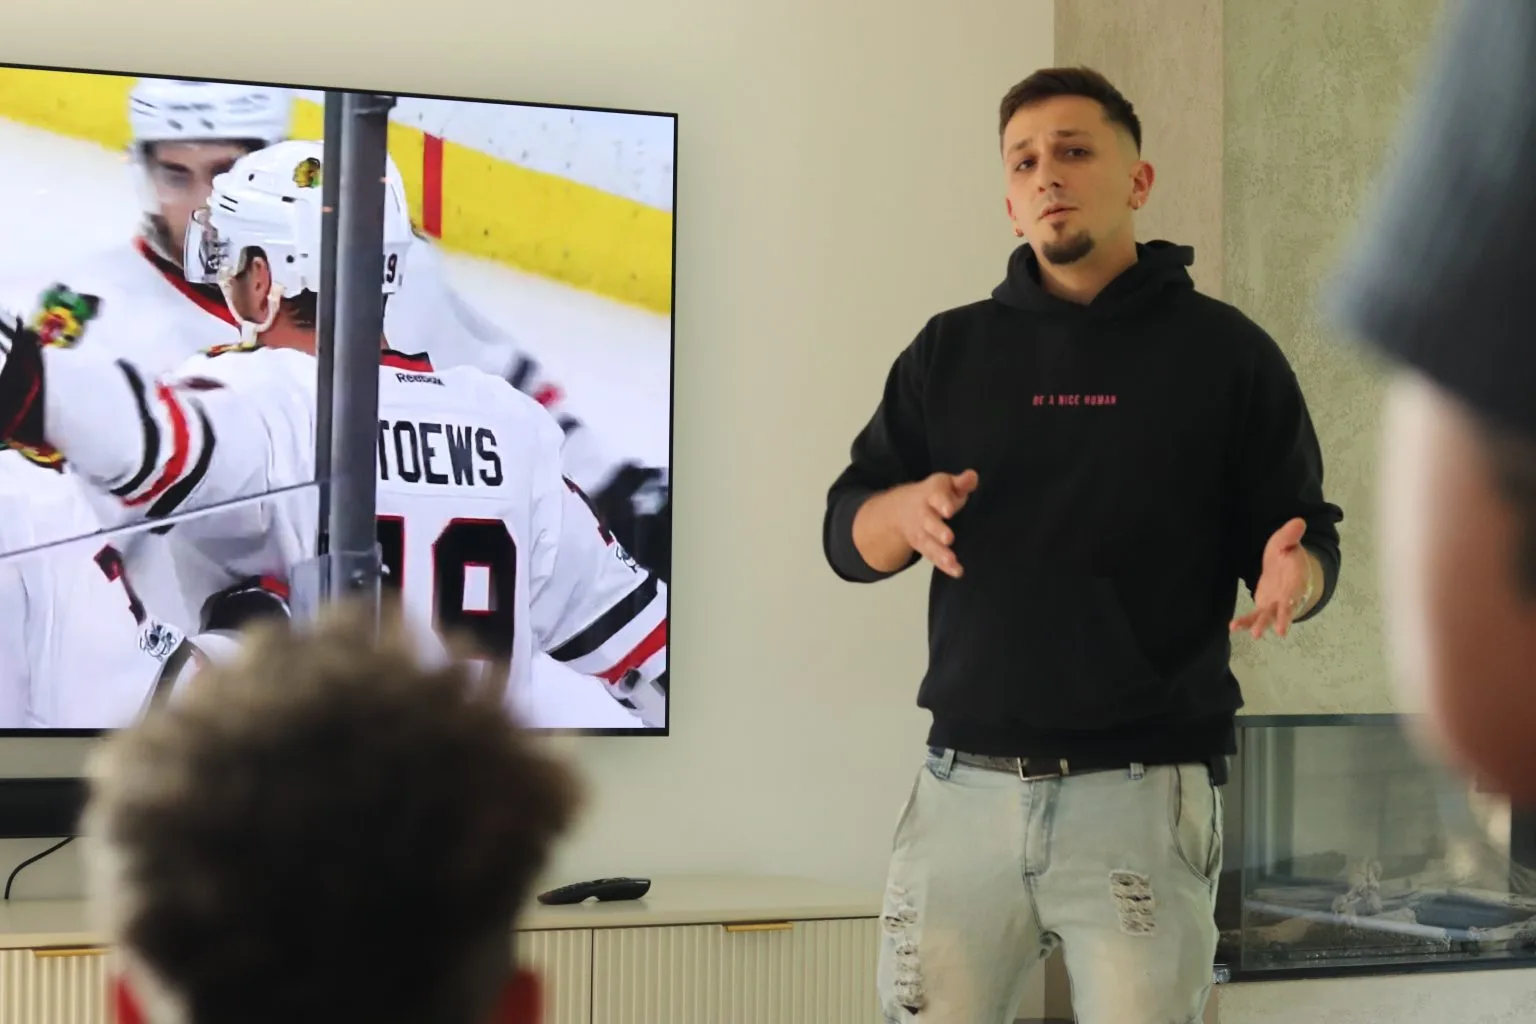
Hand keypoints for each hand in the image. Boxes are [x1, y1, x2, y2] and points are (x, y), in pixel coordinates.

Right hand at [895, 470, 978, 577]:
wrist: (901, 509)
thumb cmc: (934, 495)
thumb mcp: (945, 484)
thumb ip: (961, 483)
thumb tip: (973, 476)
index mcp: (931, 494)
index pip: (936, 497)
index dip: (942, 503)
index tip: (949, 510)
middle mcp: (923, 514)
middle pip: (928, 521)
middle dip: (937, 530)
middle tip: (948, 538)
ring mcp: (921, 532)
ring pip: (928, 543)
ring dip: (940, 552)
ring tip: (951, 560)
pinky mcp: (923, 546)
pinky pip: (932, 557)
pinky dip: (944, 565)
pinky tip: (956, 571)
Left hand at [1231, 517, 1311, 638]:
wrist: (1287, 570)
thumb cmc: (1288, 556)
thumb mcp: (1288, 543)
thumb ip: (1291, 536)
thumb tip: (1299, 521)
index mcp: (1296, 580)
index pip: (1296, 589)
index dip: (1294, 597)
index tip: (1291, 604)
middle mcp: (1287, 596)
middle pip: (1285, 609)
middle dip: (1283, 619)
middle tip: (1280, 631)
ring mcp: (1275, 604)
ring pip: (1269, 617)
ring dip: (1262, 625)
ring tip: (1254, 635)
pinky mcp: (1263, 606)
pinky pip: (1254, 616)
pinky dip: (1244, 623)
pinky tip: (1232, 627)